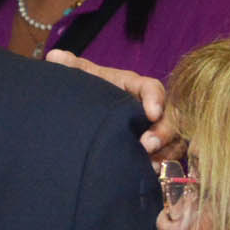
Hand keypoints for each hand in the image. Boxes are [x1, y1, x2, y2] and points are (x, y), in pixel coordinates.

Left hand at [42, 51, 179, 162]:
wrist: (93, 114)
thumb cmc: (93, 93)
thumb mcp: (85, 79)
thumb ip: (73, 69)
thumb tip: (54, 56)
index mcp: (136, 86)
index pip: (152, 88)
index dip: (155, 99)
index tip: (151, 113)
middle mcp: (154, 105)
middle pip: (170, 116)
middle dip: (163, 131)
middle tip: (146, 145)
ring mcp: (160, 126)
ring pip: (175, 138)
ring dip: (166, 151)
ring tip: (150, 164)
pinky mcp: (161, 146)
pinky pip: (171, 155)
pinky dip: (164, 163)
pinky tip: (151, 172)